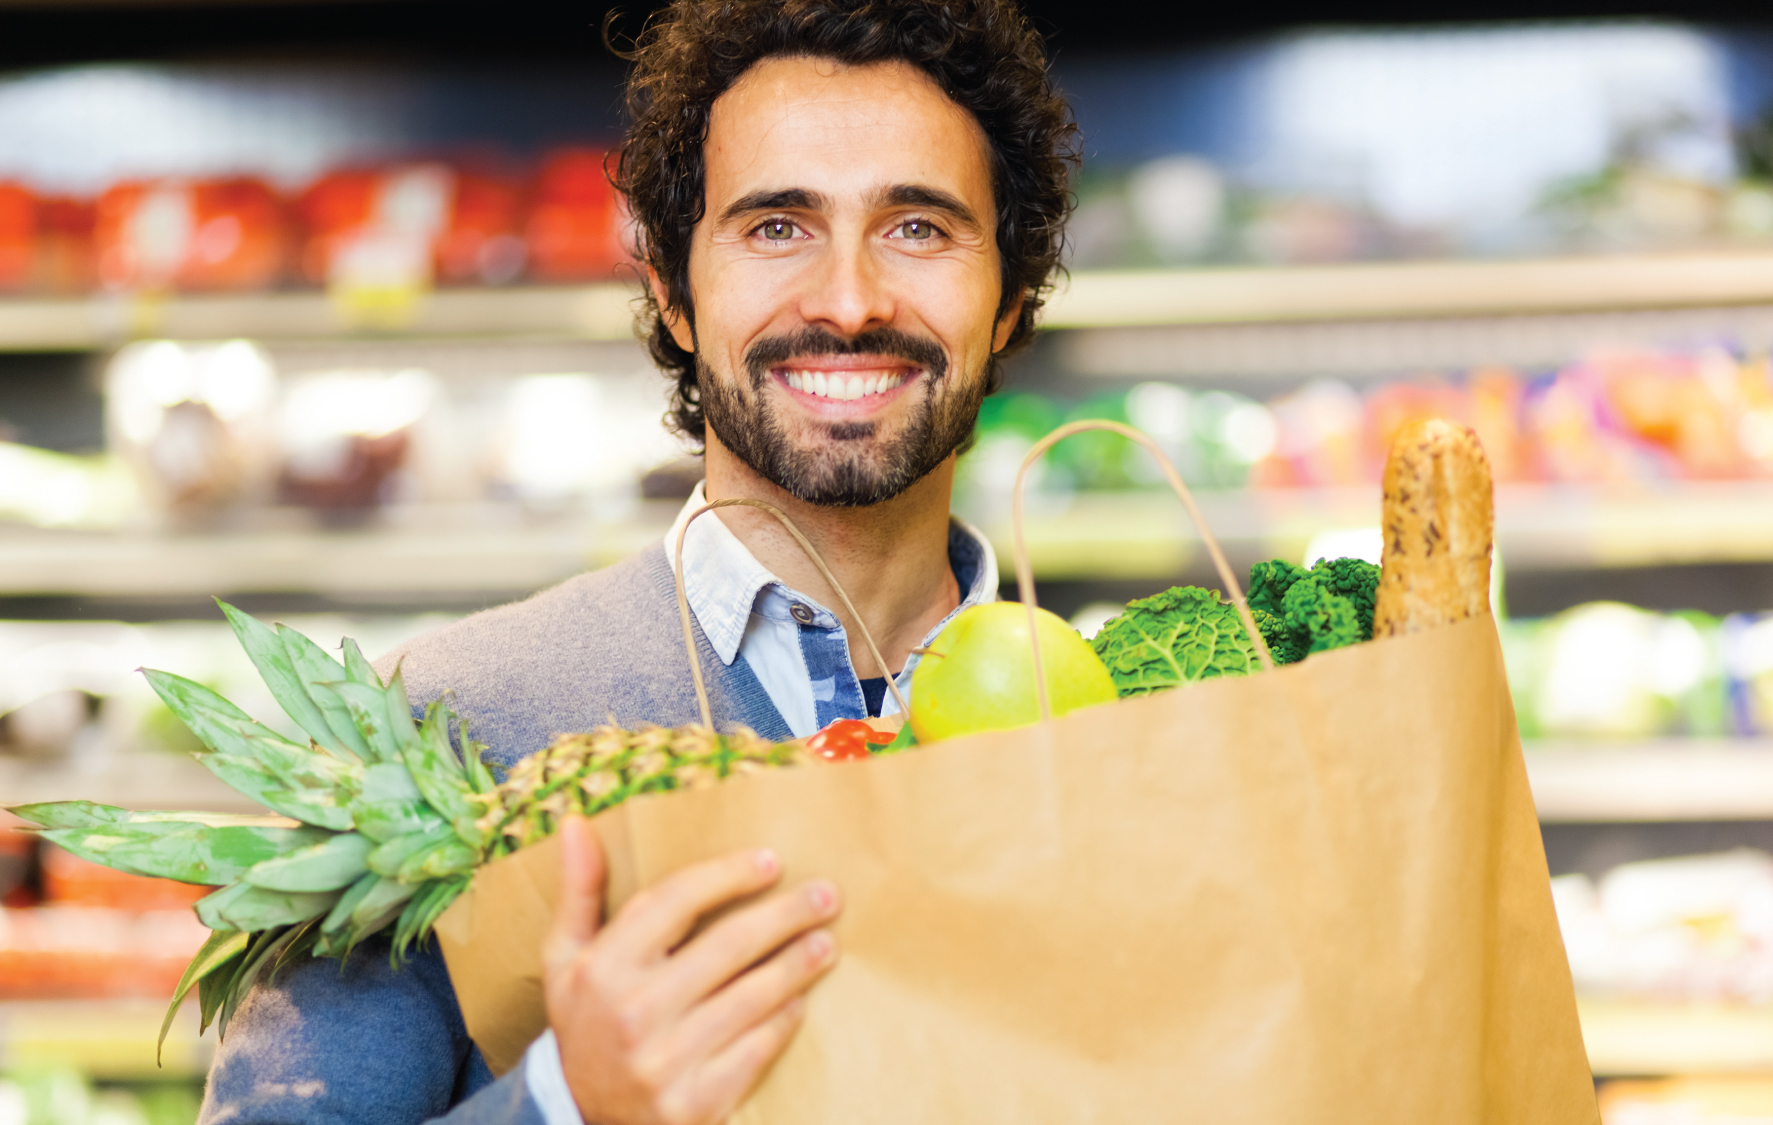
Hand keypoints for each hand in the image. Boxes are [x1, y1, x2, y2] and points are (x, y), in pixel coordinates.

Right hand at [544, 817, 840, 1124]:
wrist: (580, 1119)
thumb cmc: (584, 1022)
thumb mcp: (565, 959)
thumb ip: (579, 891)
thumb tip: (576, 823)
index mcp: (602, 967)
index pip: (676, 900)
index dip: (728, 874)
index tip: (771, 860)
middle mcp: (632, 1011)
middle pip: (728, 945)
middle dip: (785, 914)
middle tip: (826, 896)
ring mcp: (663, 1061)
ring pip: (751, 997)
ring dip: (797, 965)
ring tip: (826, 944)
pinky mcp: (692, 1103)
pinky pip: (755, 1049)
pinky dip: (783, 1021)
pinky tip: (800, 1001)